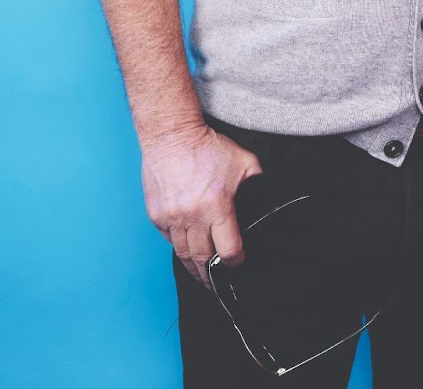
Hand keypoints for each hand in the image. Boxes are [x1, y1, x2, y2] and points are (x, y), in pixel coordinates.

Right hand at [141, 124, 261, 287]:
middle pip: (202, 258)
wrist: (171, 136)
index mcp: (216, 207)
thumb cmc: (209, 148)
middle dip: (213, 275)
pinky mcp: (156, 216)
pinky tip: (187, 255)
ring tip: (203, 279)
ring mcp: (171, 218)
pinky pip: (169, 241)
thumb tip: (265, 201)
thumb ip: (257, 184)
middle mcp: (191, 217)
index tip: (240, 265)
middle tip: (219, 286)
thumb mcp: (245, 162)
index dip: (236, 261)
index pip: (228, 249)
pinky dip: (179, 249)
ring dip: (194, 268)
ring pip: (183, 254)